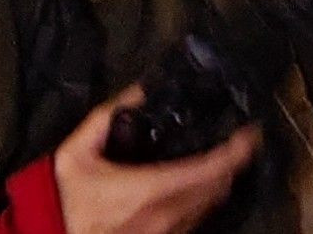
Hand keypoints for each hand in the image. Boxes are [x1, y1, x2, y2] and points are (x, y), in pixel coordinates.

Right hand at [49, 92, 256, 233]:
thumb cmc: (60, 199)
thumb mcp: (75, 153)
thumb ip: (105, 118)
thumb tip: (138, 91)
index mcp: (149, 190)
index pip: (211, 169)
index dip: (239, 150)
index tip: (252, 133)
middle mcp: (164, 216)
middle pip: (218, 188)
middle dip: (232, 165)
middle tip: (236, 143)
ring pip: (209, 208)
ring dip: (218, 185)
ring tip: (219, 163)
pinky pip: (193, 223)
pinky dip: (201, 204)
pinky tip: (194, 190)